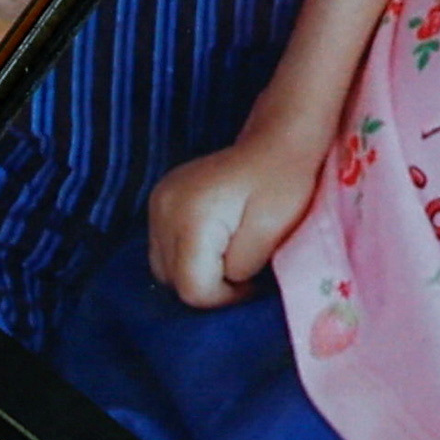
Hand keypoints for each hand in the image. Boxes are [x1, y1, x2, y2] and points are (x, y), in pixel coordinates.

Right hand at [144, 124, 323, 303]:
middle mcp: (163, 209)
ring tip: (230, 256)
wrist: (276, 141)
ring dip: (197, 273)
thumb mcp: (271, 234)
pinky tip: (215, 245)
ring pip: (165, 269)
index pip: (192, 289)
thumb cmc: (282, 184)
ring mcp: (157, 203)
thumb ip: (240, 268)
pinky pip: (164, 250)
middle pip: (174, 282)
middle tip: (244, 270)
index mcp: (190, 217)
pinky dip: (188, 258)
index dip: (225, 298)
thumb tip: (223, 283)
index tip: (253, 281)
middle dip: (211, 286)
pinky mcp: (159, 201)